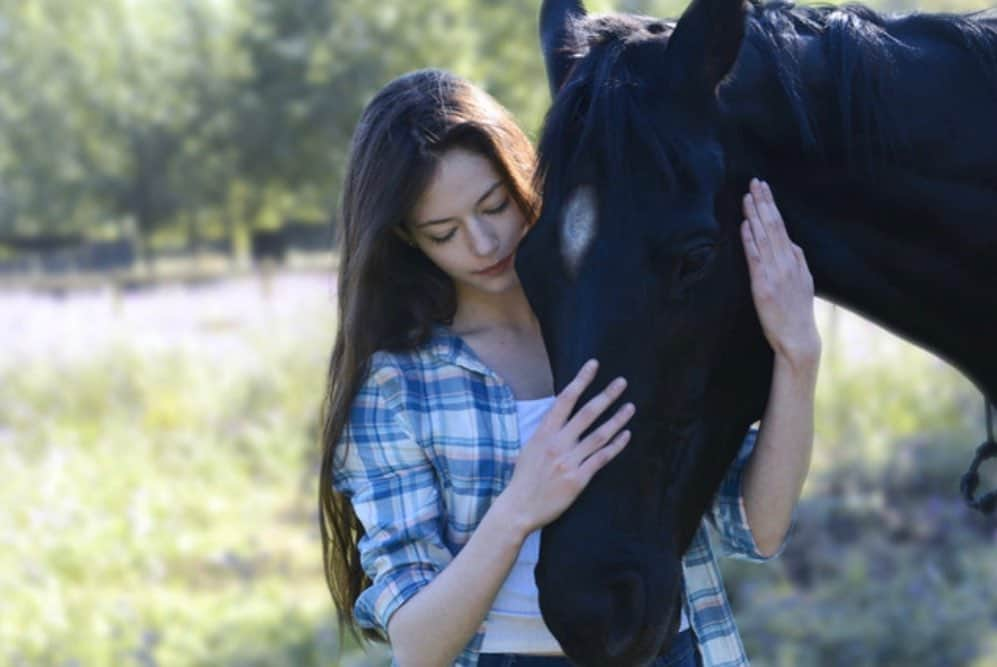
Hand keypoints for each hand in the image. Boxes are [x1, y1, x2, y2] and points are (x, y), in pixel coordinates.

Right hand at [498, 359, 634, 534]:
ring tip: (630, 406)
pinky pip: (601, 458)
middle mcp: (558, 444)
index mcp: (544, 433)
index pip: (565, 400)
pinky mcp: (578, 479)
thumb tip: (562, 416)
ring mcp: (569, 461)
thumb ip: (548, 432)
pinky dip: (615, 446)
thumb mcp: (531, 447)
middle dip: (606, 396)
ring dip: (617, 419)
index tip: (594, 365)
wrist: (519, 507)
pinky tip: (626, 435)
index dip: (581, 381)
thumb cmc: (524, 477)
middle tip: (622, 382)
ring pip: (599, 435)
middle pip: (587, 413)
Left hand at [741, 178, 820, 366]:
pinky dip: (750, 239)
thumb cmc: (797, 311)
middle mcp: (786, 263)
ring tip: (747, 196)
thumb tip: (790, 243)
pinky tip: (745, 225)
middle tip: (754, 182)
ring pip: (764, 237)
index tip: (764, 188)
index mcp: (795, 260)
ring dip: (755, 215)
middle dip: (763, 202)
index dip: (771, 205)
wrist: (797, 337)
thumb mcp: (804, 282)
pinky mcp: (762, 285)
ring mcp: (775, 273)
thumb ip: (797, 261)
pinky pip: (755, 258)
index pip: (782, 225)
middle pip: (774, 225)